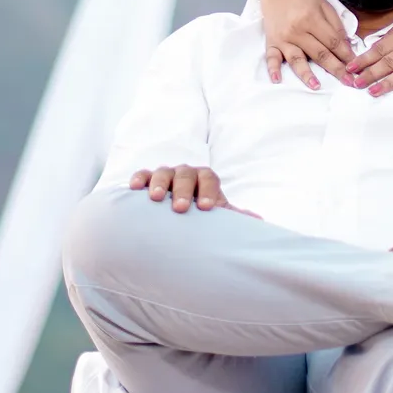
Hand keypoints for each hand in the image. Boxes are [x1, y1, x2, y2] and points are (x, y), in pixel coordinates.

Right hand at [126, 166, 252, 214]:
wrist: (177, 213)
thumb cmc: (199, 216)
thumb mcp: (216, 217)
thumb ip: (232, 217)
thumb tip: (257, 220)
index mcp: (205, 179)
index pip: (209, 178)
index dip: (209, 191)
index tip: (207, 209)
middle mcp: (186, 174)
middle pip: (187, 175)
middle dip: (184, 190)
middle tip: (180, 208)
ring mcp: (166, 175)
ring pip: (164, 172)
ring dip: (160, 184)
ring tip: (156, 199)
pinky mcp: (147, 180)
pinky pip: (143, 174)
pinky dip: (139, 179)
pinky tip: (134, 188)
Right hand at [261, 0, 354, 89]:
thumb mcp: (324, 7)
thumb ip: (336, 26)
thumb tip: (347, 48)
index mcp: (312, 19)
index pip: (333, 42)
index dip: (346, 55)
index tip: (356, 66)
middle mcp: (296, 30)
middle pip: (319, 53)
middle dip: (335, 69)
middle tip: (349, 82)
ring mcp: (283, 38)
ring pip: (296, 59)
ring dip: (306, 74)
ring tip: (317, 86)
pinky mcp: (271, 42)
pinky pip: (271, 58)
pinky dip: (273, 69)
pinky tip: (277, 79)